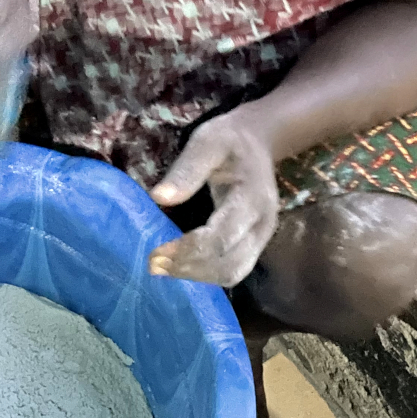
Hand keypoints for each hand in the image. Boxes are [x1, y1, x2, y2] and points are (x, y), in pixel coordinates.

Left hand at [147, 113, 279, 286]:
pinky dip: (206, 274)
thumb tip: (158, 198)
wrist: (258, 142)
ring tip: (162, 268)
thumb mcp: (207, 142)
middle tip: (154, 264)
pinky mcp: (255, 243)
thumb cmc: (230, 140)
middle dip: (190, 269)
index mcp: (252, 198)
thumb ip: (186, 170)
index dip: (189, 250)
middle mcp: (263, 224)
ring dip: (197, 277)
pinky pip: (233, 269)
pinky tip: (181, 266)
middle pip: (229, 264)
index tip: (156, 252)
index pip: (222, 237)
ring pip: (232, 273)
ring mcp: (262, 237)